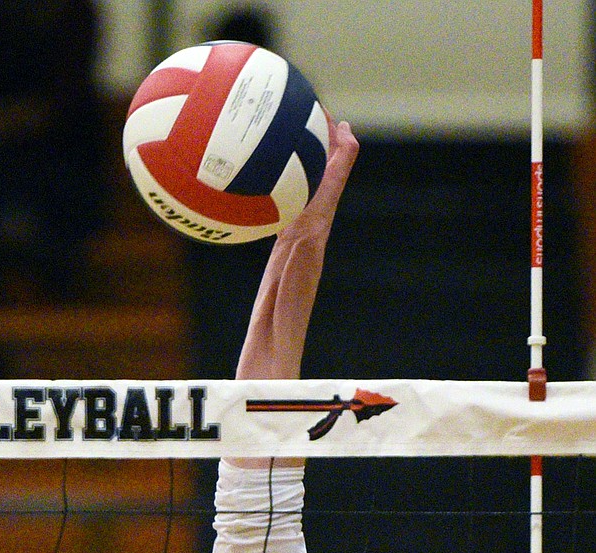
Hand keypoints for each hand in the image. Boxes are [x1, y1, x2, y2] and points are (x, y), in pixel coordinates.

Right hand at [232, 117, 357, 391]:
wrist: (270, 390)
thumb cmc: (276, 358)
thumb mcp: (287, 312)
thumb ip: (296, 276)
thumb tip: (305, 237)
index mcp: (308, 256)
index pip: (328, 197)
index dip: (338, 159)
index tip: (340, 124)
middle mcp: (305, 254)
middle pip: (321, 191)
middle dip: (325, 152)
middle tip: (322, 114)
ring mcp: (292, 264)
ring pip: (302, 206)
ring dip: (305, 173)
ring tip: (296, 141)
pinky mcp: (278, 277)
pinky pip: (278, 228)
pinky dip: (276, 203)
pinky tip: (261, 195)